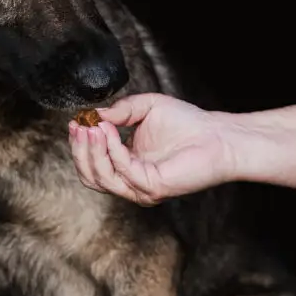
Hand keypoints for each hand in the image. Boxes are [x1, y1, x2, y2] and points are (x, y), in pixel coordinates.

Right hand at [68, 93, 233, 205]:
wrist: (219, 135)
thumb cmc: (188, 124)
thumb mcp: (146, 107)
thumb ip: (121, 111)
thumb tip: (95, 115)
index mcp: (127, 166)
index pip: (92, 165)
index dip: (80, 145)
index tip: (76, 122)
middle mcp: (131, 182)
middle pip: (90, 176)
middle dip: (80, 150)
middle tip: (80, 126)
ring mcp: (140, 188)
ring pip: (101, 177)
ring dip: (92, 151)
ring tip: (92, 127)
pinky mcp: (152, 187)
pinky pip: (123, 170)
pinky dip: (111, 149)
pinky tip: (109, 130)